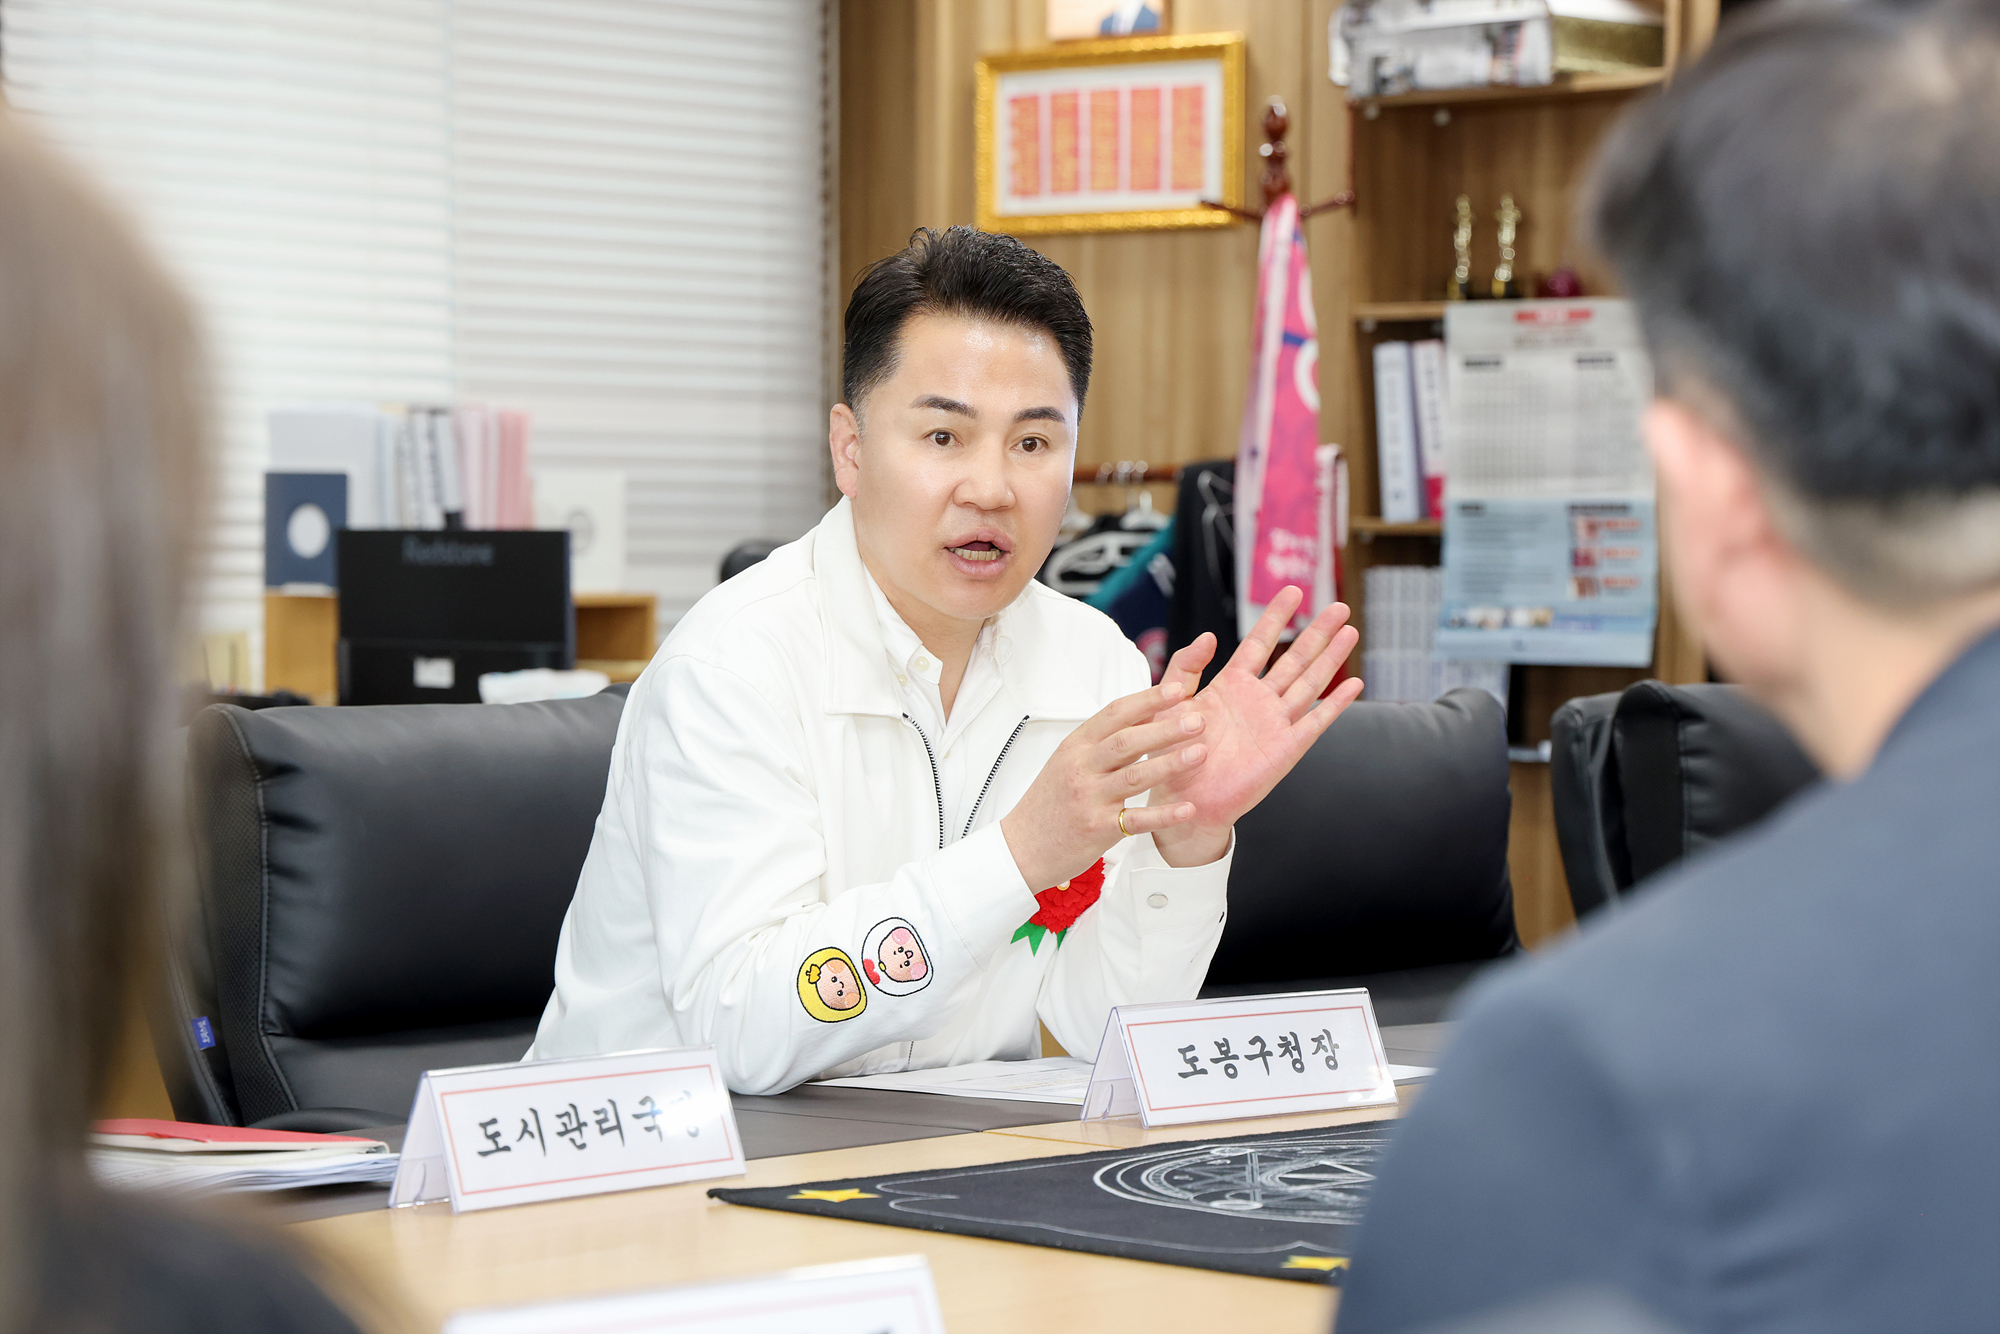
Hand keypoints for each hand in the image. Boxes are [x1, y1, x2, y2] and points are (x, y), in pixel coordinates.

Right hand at [999, 678, 1208, 890]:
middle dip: (1165, 728)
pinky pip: (1135, 820)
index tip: (1177, 690)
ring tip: (1201, 754)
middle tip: (1198, 720)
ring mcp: (1088, 798)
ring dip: (1170, 764)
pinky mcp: (1097, 828)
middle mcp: (1081, 767)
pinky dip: (1163, 814)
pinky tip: (1187, 808)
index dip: (1148, 700)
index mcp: (1076, 745)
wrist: (1021, 845)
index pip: (1115, 714)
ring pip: (1134, 776)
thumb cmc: (1050, 801)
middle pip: (1127, 741)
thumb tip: (1143, 712)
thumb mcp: (1069, 761)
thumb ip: (1103, 741)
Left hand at [1148, 587, 1363, 867]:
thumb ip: (1185, 667)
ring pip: (1309, 683)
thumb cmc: (1172, 754)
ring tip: (1350, 631)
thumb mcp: (1170, 703)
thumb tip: (1207, 636)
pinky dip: (1335, 705)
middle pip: (1294, 658)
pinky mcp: (1285, 750)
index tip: (1293, 590)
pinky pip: (1314, 723)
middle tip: (1339, 605)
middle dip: (1317, 632)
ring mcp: (1275, 723)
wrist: (1183, 801)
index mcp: (1231, 686)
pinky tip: (1354, 684)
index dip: (1275, 618)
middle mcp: (1258, 701)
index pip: (1258, 643)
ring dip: (1331, 659)